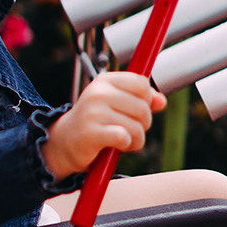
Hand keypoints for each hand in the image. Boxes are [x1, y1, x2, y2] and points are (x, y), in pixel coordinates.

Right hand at [42, 72, 166, 179]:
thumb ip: (140, 100)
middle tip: (128, 130)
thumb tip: (162, 101)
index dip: (146, 101)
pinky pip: (124, 137)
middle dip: (143, 124)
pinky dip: (125, 145)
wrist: (65, 142)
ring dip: (135, 139)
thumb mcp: (116, 105)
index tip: (136, 111)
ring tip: (122, 140)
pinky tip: (115, 146)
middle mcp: (98, 92)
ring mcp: (93, 112)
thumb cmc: (94, 122)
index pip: (141, 84)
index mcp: (105, 81)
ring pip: (137, 126)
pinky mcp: (91, 132)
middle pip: (143, 107)